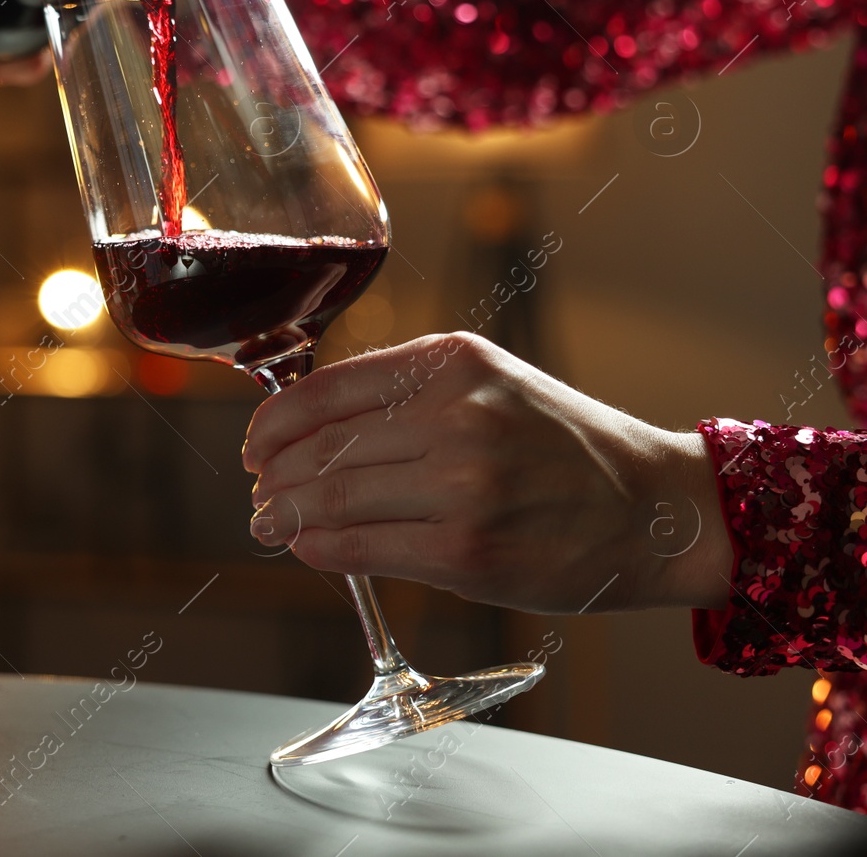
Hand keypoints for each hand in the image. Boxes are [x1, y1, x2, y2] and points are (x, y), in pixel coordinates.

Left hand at [242, 332, 730, 613]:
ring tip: (270, 522)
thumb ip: (406, 396)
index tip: (256, 445)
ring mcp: (462, 484)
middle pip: (321, 447)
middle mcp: (456, 415)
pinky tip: (307, 546)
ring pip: (333, 498)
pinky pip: (362, 548)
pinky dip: (320, 548)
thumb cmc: (565, 448)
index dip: (273, 423)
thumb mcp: (489, 384)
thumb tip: (308, 429)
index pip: (325, 389)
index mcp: (452, 362)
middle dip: (274, 475)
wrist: (655, 508)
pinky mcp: (466, 551)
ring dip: (285, 515)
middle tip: (259, 491)